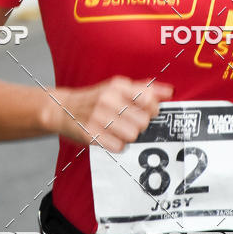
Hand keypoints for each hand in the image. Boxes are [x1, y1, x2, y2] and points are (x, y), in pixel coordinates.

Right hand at [42, 76, 173, 152]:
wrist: (62, 109)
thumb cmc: (96, 99)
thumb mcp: (117, 88)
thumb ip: (145, 89)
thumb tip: (170, 92)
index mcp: (117, 86)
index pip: (148, 98)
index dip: (153, 109)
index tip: (146, 112)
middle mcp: (107, 100)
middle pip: (143, 122)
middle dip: (140, 125)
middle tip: (129, 123)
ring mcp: (97, 117)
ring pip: (133, 136)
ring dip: (129, 137)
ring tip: (118, 130)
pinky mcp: (90, 134)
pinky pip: (118, 147)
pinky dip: (117, 145)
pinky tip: (109, 137)